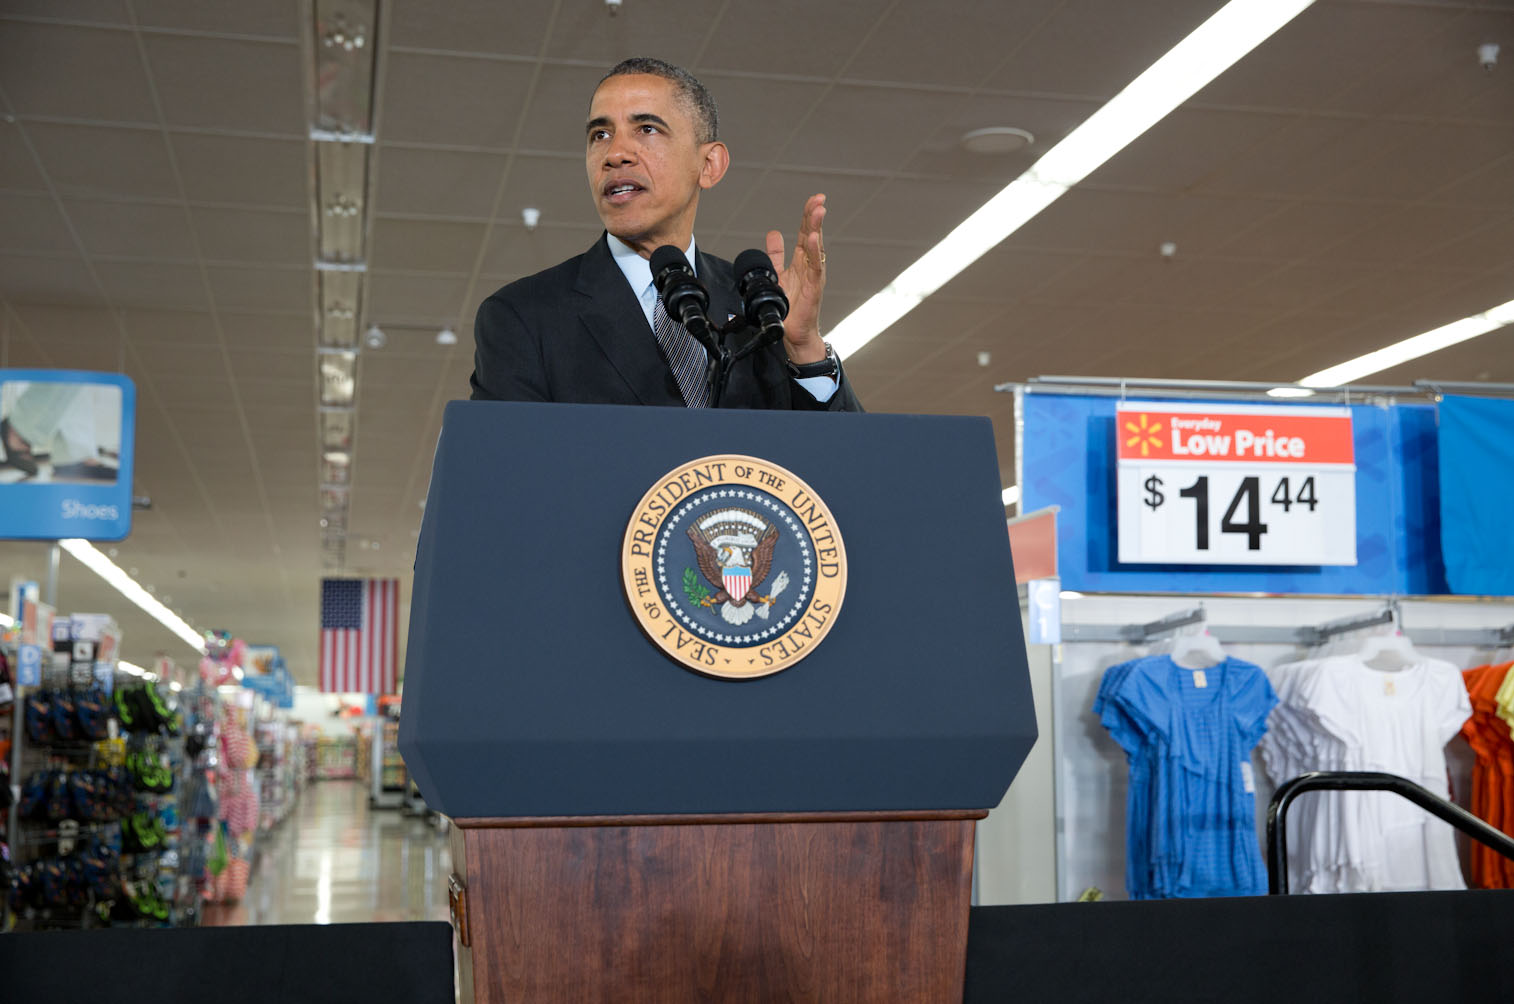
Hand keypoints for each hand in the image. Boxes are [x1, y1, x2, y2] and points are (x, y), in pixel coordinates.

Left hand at [765, 193, 826, 363]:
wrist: (795, 334)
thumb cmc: (790, 307)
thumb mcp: (778, 274)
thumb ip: (776, 254)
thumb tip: (774, 232)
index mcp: (802, 260)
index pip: (806, 232)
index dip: (808, 215)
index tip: (813, 199)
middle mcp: (810, 265)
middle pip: (814, 235)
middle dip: (815, 216)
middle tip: (819, 198)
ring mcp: (814, 275)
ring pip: (818, 247)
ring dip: (818, 228)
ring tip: (819, 210)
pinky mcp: (814, 287)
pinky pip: (816, 267)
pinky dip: (816, 252)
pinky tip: (815, 238)